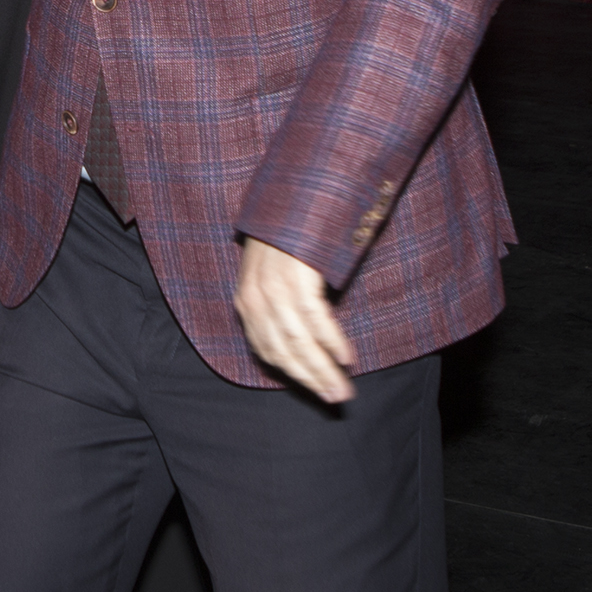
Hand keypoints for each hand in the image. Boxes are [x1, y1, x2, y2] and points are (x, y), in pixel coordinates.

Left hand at [234, 237, 356, 402]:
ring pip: (299, 342)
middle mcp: (254, 298)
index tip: (315, 390)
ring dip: (324, 370)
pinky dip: (331, 342)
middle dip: (311, 379)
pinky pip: (314, 319)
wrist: (295, 192)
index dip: (293, 374)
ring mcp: (273, 288)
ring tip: (343, 389)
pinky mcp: (295, 277)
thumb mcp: (272, 272)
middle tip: (336, 399)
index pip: (266, 350)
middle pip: (283, 352)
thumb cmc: (289, 235)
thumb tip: (303, 340)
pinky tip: (346, 358)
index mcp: (246, 301)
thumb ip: (279, 304)